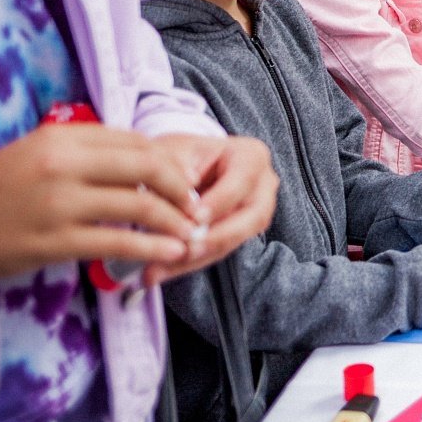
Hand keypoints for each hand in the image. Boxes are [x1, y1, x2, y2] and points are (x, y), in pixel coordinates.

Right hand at [0, 126, 205, 278]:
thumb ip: (86, 154)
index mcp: (62, 138)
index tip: (185, 181)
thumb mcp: (37, 156)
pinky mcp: (54, 242)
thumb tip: (142, 161)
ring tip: (193, 234)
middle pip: (146, 167)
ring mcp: (59, 204)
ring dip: (175, 221)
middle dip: (181, 188)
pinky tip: (172, 252)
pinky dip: (153, 247)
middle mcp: (63, 165)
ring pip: (138, 206)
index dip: (169, 162)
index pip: (135, 142)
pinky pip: (117, 242)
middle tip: (197, 207)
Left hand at [145, 134, 277, 286]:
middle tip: (184, 252)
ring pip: (234, 241)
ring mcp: (256, 212)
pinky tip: (159, 272)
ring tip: (157, 270)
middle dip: (215, 238)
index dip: (219, 202)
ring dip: (195, 259)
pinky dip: (187, 264)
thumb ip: (176, 166)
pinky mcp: (239, 234)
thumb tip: (183, 190)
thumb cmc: (183, 154)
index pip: (241, 182)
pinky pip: (217, 252)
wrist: (187, 165)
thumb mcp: (176, 150)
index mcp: (252, 157)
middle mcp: (263, 186)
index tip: (193, 219)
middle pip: (250, 218)